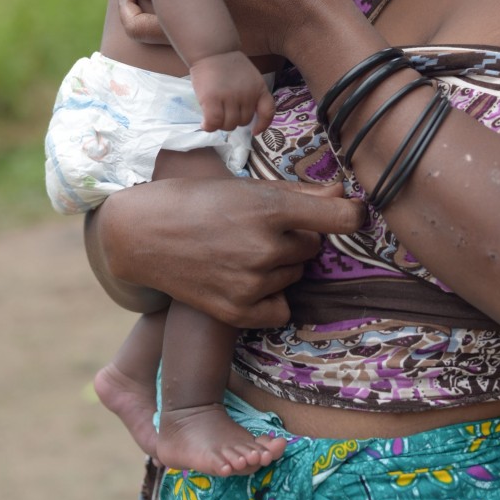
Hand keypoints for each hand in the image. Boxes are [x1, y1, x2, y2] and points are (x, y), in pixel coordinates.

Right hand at [92, 176, 364, 327]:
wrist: (144, 234)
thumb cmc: (198, 200)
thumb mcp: (247, 187)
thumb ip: (299, 194)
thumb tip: (343, 195)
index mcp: (270, 209)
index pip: (342, 220)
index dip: (353, 215)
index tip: (354, 214)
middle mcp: (266, 248)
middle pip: (313, 247)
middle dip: (295, 237)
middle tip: (258, 228)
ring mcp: (252, 283)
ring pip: (294, 275)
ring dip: (279, 265)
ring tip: (241, 250)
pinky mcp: (238, 312)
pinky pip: (280, 308)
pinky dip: (269, 297)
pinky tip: (242, 279)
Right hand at [190, 51, 274, 132]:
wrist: (213, 50)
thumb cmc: (229, 64)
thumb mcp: (250, 78)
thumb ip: (250, 94)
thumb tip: (243, 117)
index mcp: (259, 88)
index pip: (268, 112)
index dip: (263, 125)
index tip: (255, 131)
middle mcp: (247, 95)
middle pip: (243, 122)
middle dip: (234, 120)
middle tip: (223, 111)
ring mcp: (230, 98)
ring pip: (229, 125)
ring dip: (221, 123)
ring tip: (214, 114)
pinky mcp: (212, 100)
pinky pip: (214, 123)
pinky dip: (209, 126)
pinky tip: (205, 123)